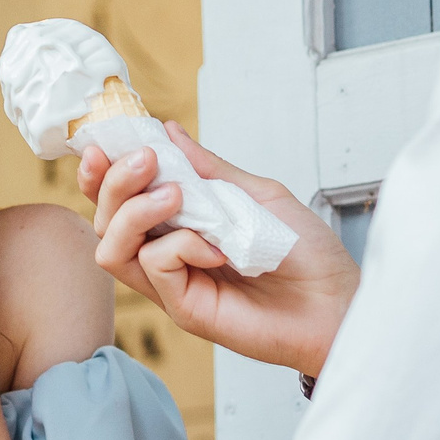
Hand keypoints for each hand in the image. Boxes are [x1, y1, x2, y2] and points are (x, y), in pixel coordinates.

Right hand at [79, 122, 358, 375]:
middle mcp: (167, 254)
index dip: (100, 173)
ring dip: (133, 211)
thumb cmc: (306, 253)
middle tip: (146, 159)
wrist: (338, 301)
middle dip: (113, 182)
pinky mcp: (184, 308)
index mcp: (179, 225)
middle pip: (104, 219)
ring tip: (175, 195)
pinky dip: (179, 244)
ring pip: (112, 247)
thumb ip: (208, 169)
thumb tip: (168, 131)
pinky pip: (154, 266)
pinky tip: (218, 247)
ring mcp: (172, 284)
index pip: (118, 200)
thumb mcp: (256, 194)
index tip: (103, 144)